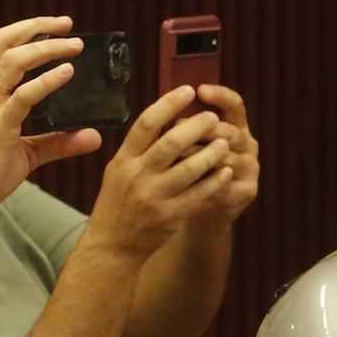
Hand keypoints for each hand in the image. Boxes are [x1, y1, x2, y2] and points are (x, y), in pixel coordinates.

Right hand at [0, 16, 103, 229]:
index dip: (27, 31)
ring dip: (47, 48)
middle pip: (2, 42)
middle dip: (37, 27)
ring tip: (74, 47)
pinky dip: (48, 81)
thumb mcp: (25, 153)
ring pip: (13, 60)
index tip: (56, 28)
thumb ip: (58, 142)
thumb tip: (93, 136)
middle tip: (68, 25)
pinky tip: (67, 74)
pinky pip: (24, 96)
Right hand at [88, 87, 234, 258]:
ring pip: (191, 167)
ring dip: (212, 152)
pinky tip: (224, 171)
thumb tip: (165, 118)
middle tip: (213, 117)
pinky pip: (200, 193)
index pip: (146, 124)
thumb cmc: (117, 204)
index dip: (168, 104)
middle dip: (198, 126)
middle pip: (172, 142)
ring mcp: (154, 196)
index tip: (188, 90)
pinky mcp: (170, 215)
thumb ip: (138, 149)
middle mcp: (136, 176)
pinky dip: (215, 180)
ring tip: (225, 142)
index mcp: (122, 161)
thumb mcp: (117, 172)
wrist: (112, 245)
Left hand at [182, 84, 258, 231]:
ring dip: (200, 154)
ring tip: (175, 157)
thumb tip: (162, 104)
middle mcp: (246, 144)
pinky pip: (227, 183)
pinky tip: (189, 181)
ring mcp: (250, 167)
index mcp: (234, 127)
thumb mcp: (183, 145)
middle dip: (203, 128)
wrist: (200, 211)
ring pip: (227, 157)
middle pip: (230, 130)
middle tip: (177, 125)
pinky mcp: (247, 190)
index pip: (234, 105)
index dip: (220, 96)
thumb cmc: (187, 171)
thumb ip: (180, 126)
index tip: (199, 90)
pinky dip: (207, 182)